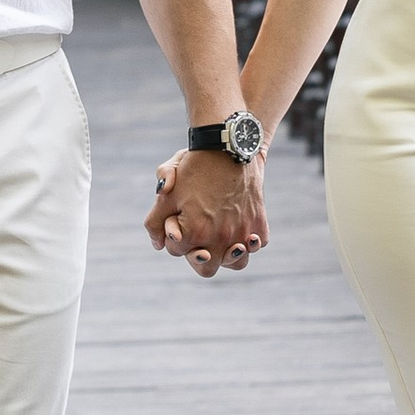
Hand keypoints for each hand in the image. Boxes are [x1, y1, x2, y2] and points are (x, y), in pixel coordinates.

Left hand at [145, 147, 268, 278]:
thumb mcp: (166, 191)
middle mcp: (220, 239)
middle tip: (198, 235)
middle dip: (197, 255)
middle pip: (205, 269)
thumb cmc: (194, 167)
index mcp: (194, 233)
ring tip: (222, 239)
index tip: (177, 215)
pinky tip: (241, 226)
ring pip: (236, 262)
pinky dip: (250, 239)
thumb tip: (158, 244)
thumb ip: (154, 222)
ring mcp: (243, 233)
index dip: (173, 234)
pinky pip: (257, 243)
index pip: (176, 251)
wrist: (228, 146)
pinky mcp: (260, 223)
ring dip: (227, 255)